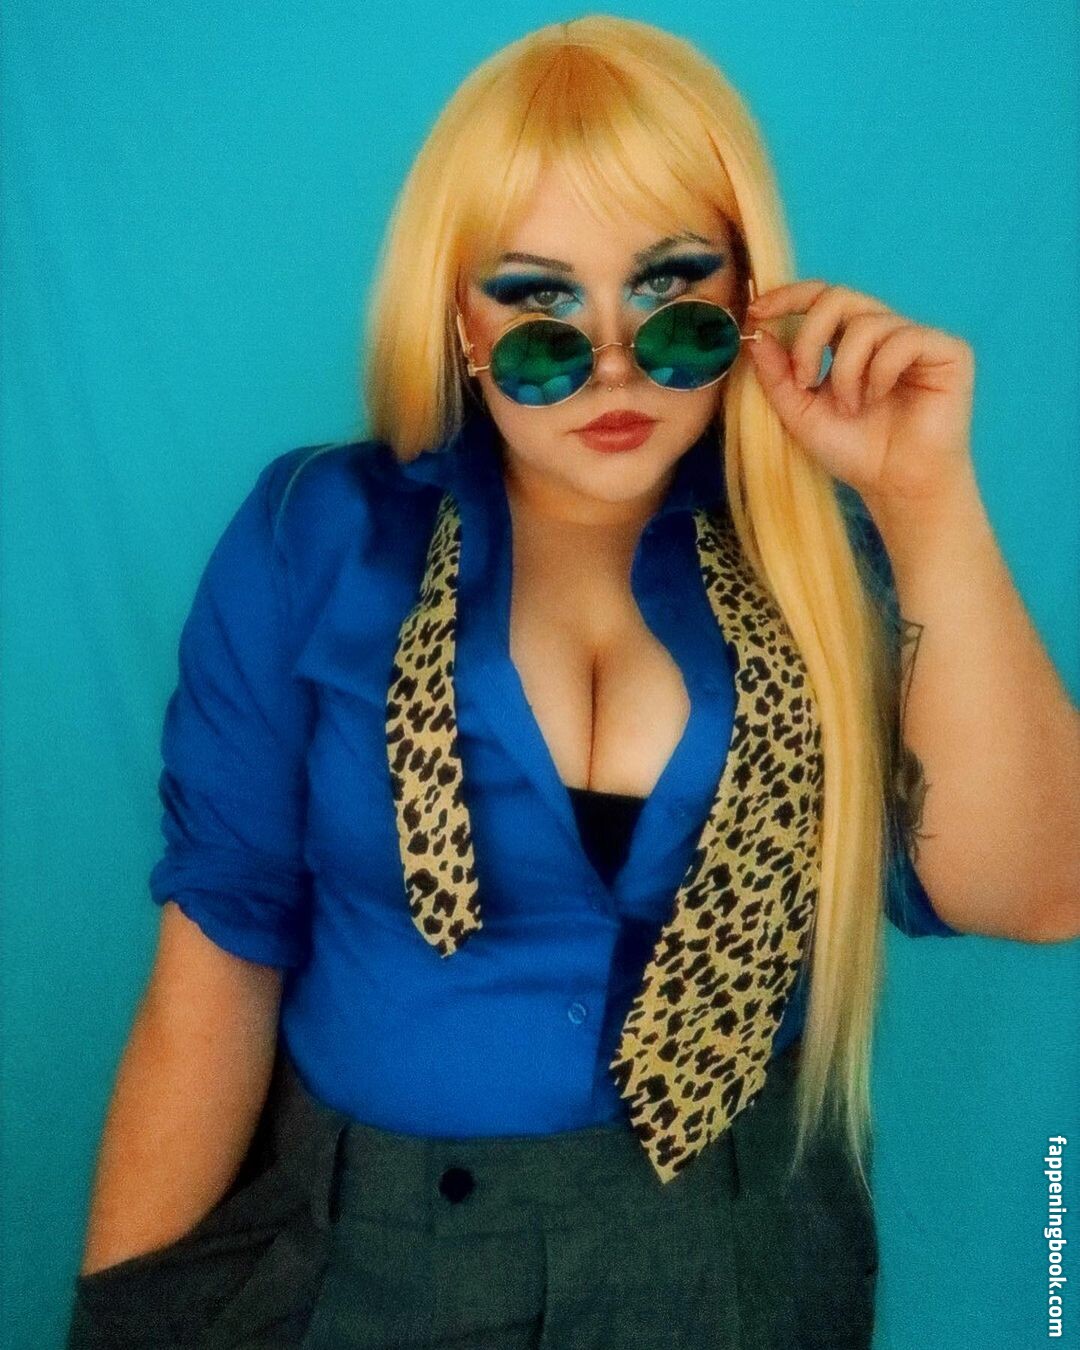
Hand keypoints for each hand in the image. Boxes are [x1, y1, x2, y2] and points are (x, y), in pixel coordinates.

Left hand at [744, 280, 976, 516]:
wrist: (895, 485)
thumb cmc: (853, 452)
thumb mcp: (800, 412)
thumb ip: (776, 375)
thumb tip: (756, 333)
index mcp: (848, 341)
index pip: (819, 297)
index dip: (788, 297)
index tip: (757, 311)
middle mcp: (883, 332)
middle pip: (838, 297)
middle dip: (809, 338)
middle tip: (803, 380)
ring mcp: (915, 338)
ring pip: (866, 323)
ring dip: (846, 370)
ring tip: (850, 407)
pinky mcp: (948, 350)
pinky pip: (904, 339)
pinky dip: (880, 372)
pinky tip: (879, 398)